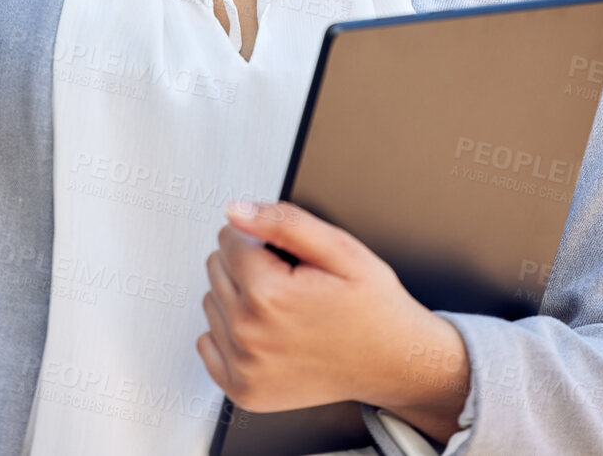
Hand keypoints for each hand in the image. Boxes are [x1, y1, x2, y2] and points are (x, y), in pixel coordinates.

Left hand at [197, 199, 471, 443]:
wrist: (395, 362)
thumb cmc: (372, 308)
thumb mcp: (340, 249)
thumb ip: (283, 222)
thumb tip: (236, 211)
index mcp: (269, 296)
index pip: (229, 239)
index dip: (262, 241)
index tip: (291, 260)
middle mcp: (249, 335)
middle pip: (216, 268)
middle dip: (248, 266)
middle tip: (292, 284)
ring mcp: (244, 368)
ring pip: (212, 302)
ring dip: (240, 299)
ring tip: (285, 310)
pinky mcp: (243, 390)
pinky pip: (207, 343)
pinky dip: (231, 334)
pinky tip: (267, 334)